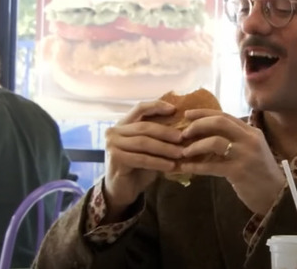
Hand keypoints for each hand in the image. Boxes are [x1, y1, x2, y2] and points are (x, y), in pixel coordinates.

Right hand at [103, 100, 184, 221]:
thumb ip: (157, 138)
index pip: (140, 108)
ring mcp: (112, 144)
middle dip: (165, 132)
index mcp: (123, 124)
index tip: (174, 109)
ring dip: (164, 148)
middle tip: (182, 138)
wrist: (120, 190)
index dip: (157, 106)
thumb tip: (183, 129)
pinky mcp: (115, 159)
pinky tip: (171, 166)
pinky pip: (142, 158)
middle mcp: (114, 131)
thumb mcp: (148, 149)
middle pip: (144, 127)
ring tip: (180, 153)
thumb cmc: (137, 168)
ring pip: (144, 142)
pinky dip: (158, 162)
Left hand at [178, 109, 284, 214]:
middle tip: (183, 133)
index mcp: (251, 131)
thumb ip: (234, 140)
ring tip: (184, 152)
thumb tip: (204, 134)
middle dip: (198, 125)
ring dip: (195, 146)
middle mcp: (250, 139)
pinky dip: (196, 166)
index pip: (224, 115)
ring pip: (215, 142)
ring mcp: (245, 155)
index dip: (203, 113)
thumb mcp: (251, 150)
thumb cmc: (260, 173)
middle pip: (219, 122)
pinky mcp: (239, 172)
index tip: (187, 115)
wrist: (276, 196)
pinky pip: (212, 166)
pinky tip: (185, 168)